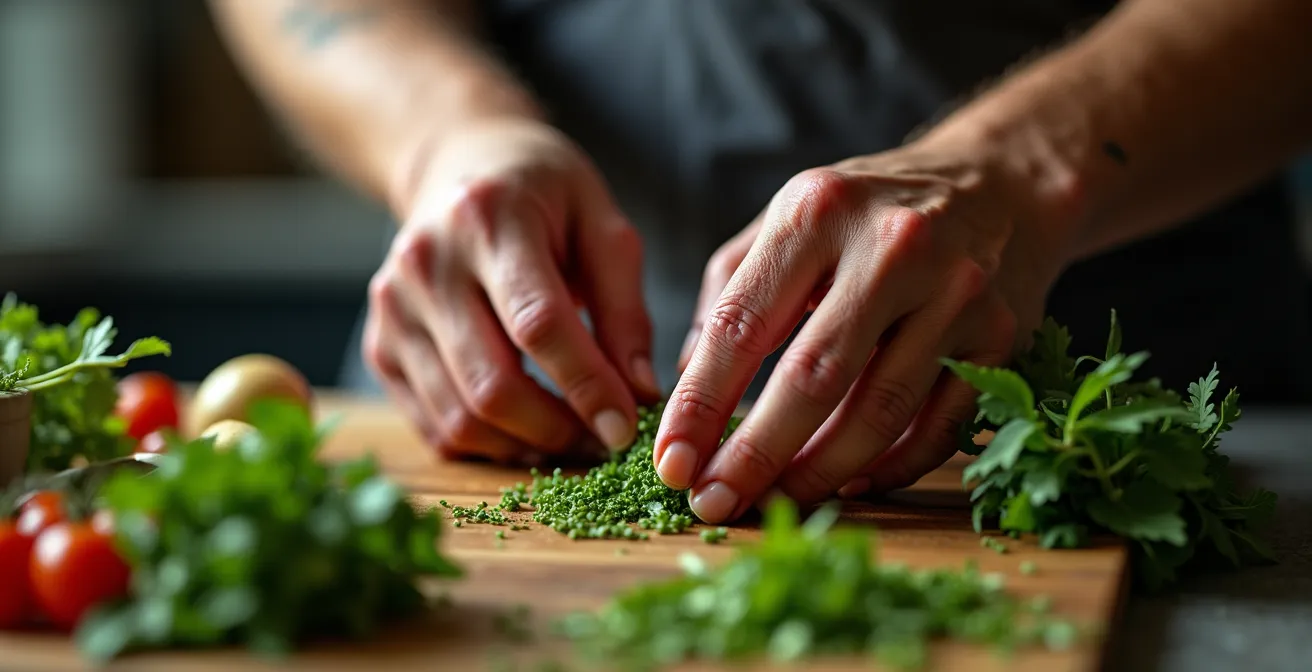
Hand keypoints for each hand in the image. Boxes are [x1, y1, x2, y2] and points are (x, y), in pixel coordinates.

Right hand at [364, 117, 659, 462]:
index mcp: (489, 219)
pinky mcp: (379, 346)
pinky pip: (433, 424)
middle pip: (492, 384)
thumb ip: (624, 308)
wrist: (459, 167)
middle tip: (604, 441)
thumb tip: (640, 392)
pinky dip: (487, 445)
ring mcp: (392, 309)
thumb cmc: (544, 196)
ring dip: (525, 445)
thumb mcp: (602, 224)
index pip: (538, 324)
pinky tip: (527, 431)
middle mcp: (426, 263)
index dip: (586, 385)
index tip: (626, 428)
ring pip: (459, 417)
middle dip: (558, 429)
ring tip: (572, 437)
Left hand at [655, 137, 1076, 522]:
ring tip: (776, 500)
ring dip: (818, 473)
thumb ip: (729, 295)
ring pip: (878, 413)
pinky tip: (850, 482)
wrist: (996, 181)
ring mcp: (955, 292)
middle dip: (754, 454)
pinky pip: (938, 427)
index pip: (742, 326)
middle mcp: (891, 246)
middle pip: (812, 378)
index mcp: (816, 211)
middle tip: (714, 503)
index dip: (699, 405)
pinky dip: (890, 468)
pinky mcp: (1000, 335)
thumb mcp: (787, 222)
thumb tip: (684, 383)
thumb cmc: (867, 214)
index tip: (671, 463)